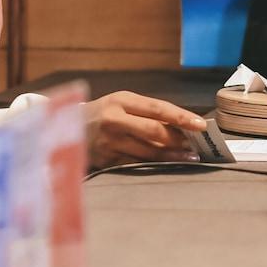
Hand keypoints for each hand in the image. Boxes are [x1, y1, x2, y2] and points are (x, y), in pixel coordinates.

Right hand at [84, 91, 207, 168]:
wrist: (65, 128)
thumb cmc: (103, 114)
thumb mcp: (120, 104)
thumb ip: (146, 113)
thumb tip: (182, 126)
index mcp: (121, 100)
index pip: (158, 108)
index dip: (181, 117)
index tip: (201, 125)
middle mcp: (114, 120)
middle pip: (154, 132)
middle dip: (179, 140)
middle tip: (198, 146)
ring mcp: (109, 142)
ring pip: (148, 152)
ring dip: (172, 156)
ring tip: (190, 158)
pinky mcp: (105, 160)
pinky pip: (136, 165)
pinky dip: (155, 166)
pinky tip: (168, 166)